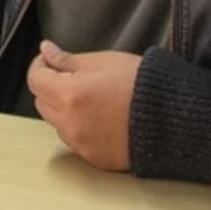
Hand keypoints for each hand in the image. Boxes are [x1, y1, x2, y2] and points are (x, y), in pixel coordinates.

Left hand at [28, 41, 139, 171]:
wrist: (175, 117)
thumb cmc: (140, 83)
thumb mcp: (103, 61)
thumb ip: (68, 60)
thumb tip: (45, 50)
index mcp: (68, 95)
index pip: (35, 80)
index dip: (40, 66)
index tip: (51, 59)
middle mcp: (70, 124)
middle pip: (42, 103)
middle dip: (51, 87)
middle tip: (72, 77)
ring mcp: (81, 144)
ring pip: (58, 124)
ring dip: (64, 109)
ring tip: (91, 98)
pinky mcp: (95, 159)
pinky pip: (75, 140)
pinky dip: (80, 127)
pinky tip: (101, 118)